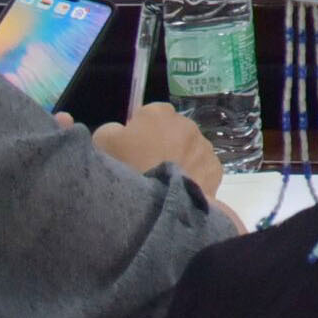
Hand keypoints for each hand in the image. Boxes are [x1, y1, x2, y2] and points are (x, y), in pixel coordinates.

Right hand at [97, 102, 225, 204]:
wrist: (155, 204)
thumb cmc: (126, 168)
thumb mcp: (102, 142)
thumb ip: (112, 129)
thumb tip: (121, 131)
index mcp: (160, 113)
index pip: (152, 114)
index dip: (141, 130)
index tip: (133, 148)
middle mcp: (187, 124)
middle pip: (173, 131)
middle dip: (164, 144)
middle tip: (148, 166)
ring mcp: (204, 146)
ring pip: (191, 149)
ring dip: (181, 159)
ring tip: (164, 181)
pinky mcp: (215, 168)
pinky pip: (203, 169)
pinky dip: (195, 176)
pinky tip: (180, 190)